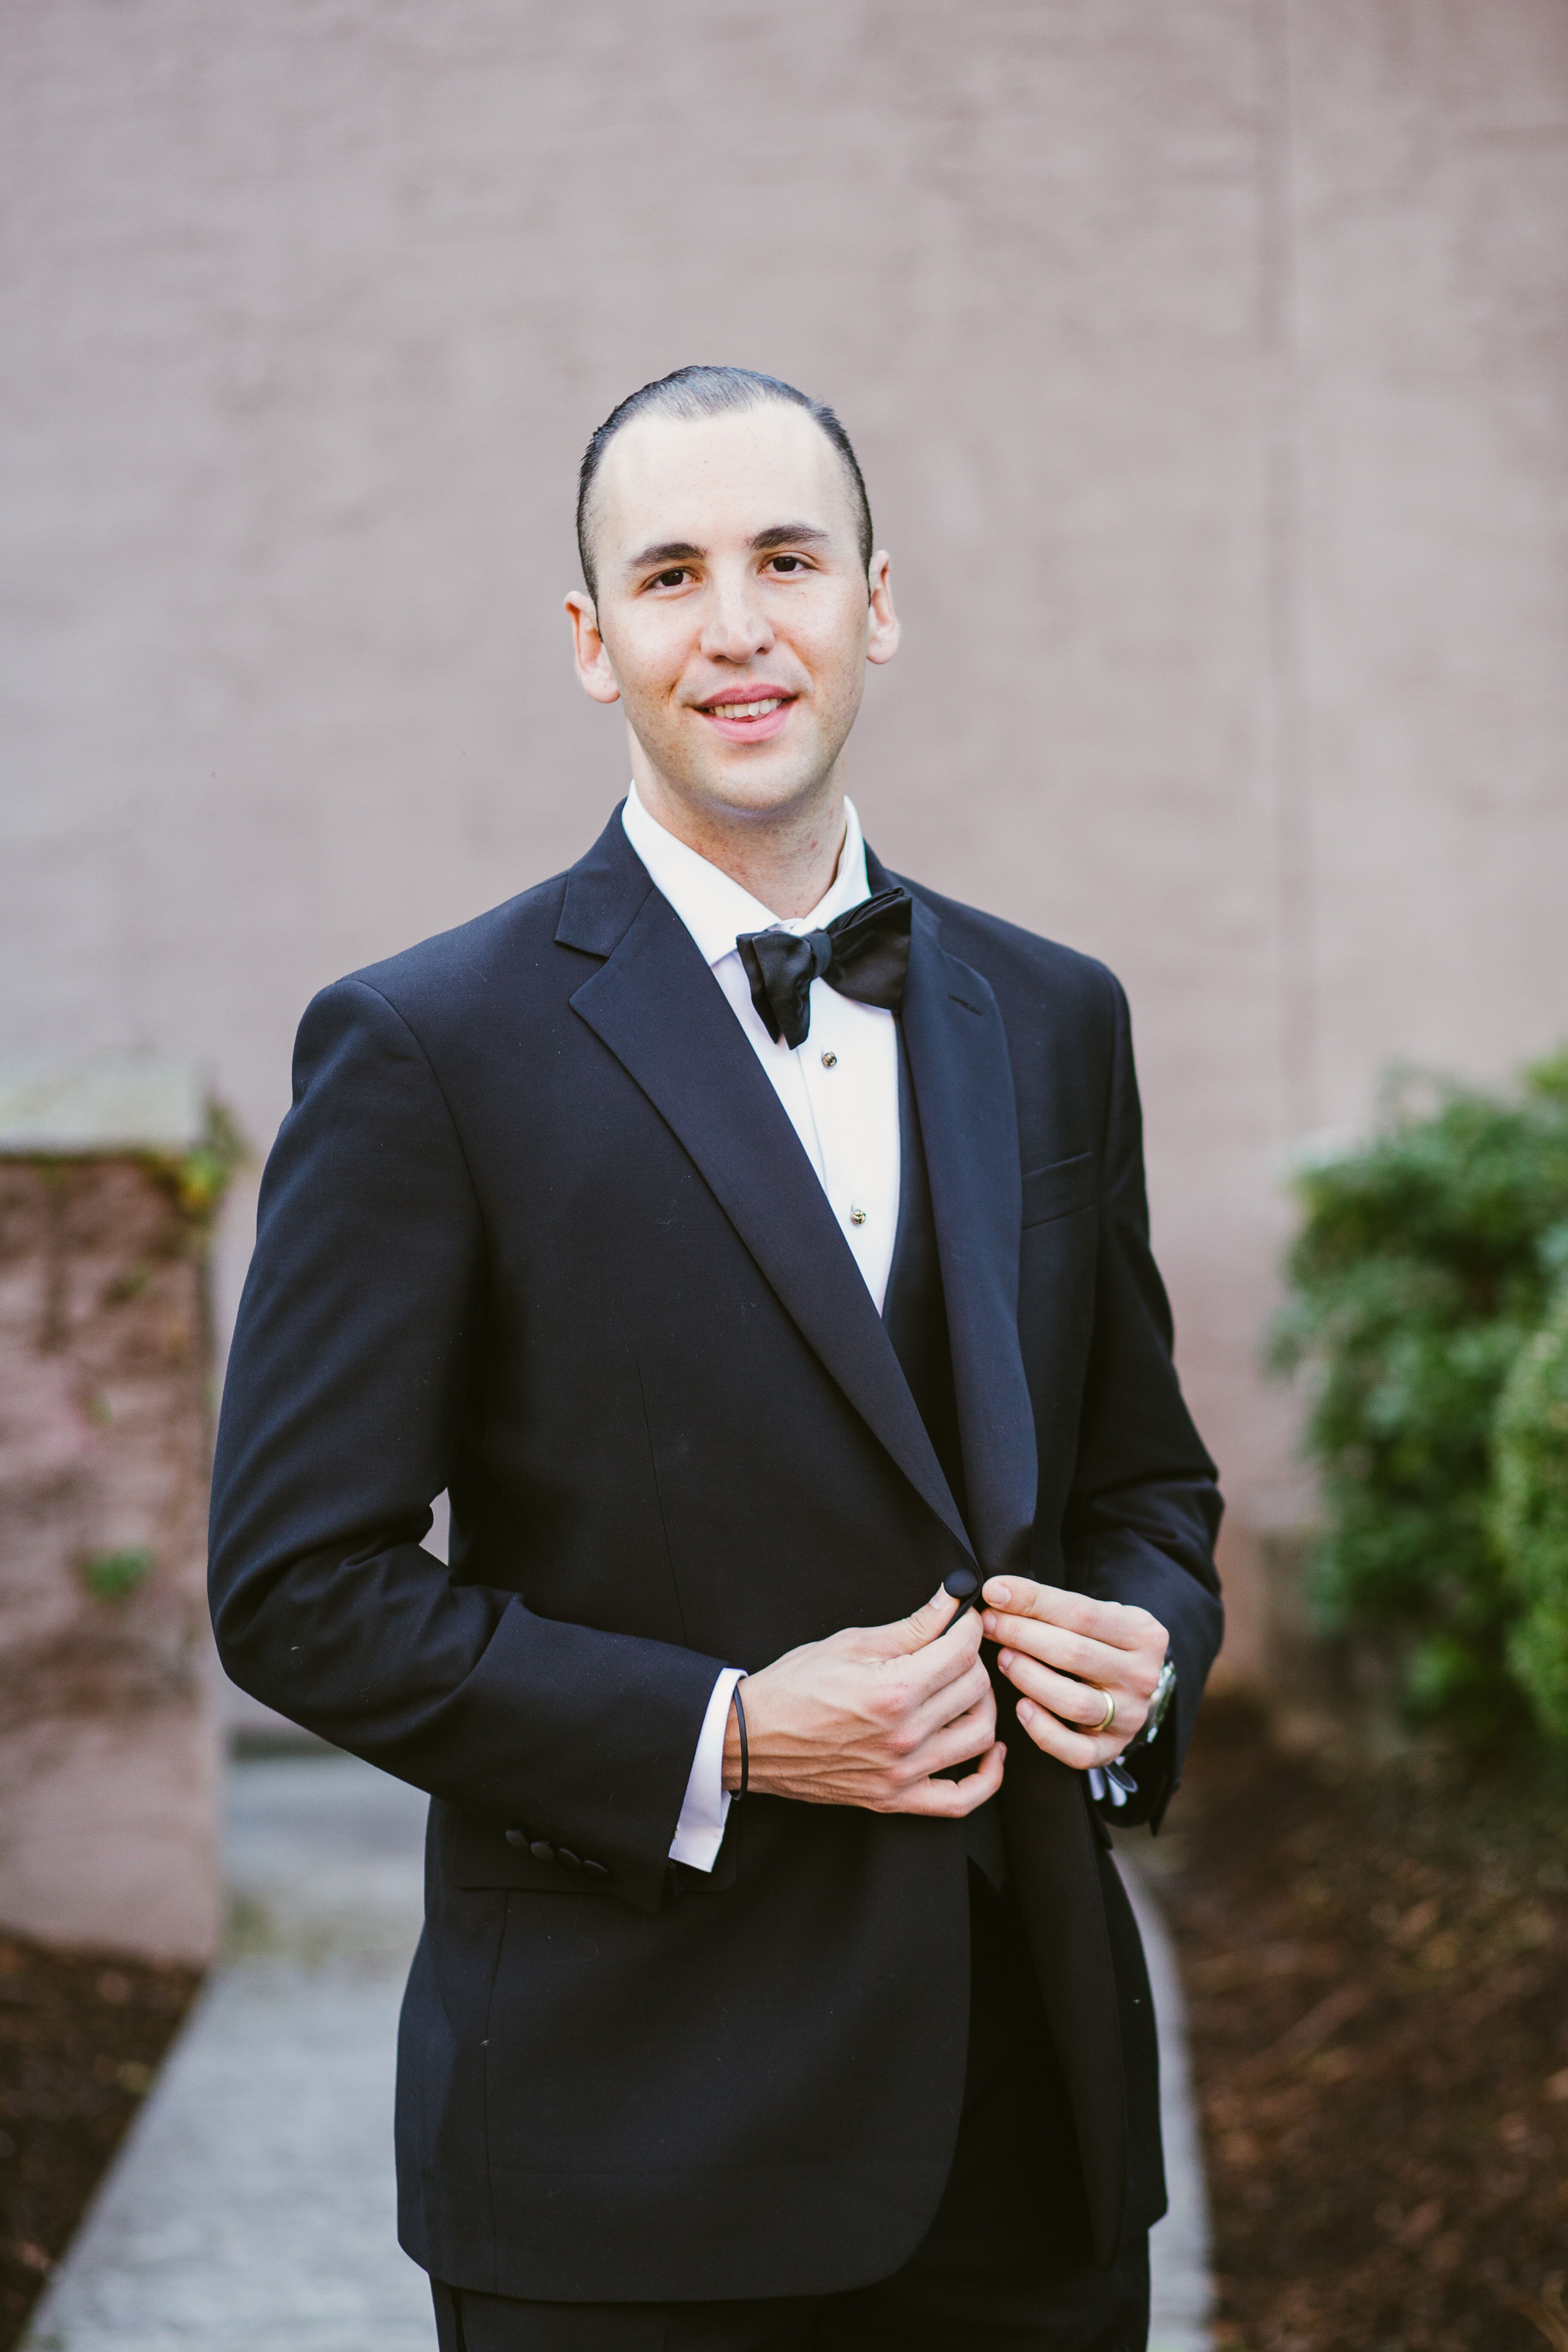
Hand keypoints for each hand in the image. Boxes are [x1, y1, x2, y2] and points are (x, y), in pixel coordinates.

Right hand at [725, 1586, 1004, 1816]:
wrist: (752, 1738)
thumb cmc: (795, 1685)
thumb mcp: (851, 1643)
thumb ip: (911, 1627)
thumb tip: (952, 1601)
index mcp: (893, 1690)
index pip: (962, 1652)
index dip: (969, 1627)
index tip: (964, 1619)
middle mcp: (904, 1735)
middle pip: (975, 1689)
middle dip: (972, 1660)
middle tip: (955, 1649)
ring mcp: (902, 1772)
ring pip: (980, 1736)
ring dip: (982, 1706)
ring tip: (965, 1689)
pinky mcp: (895, 1799)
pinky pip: (961, 1799)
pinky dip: (987, 1777)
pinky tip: (991, 1750)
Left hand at [980, 1578, 1166, 1771]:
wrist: (1130, 1684)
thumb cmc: (1100, 1641)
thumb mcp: (1092, 1614)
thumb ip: (1053, 1604)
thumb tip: (996, 1592)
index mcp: (1143, 1634)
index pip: (1081, 1612)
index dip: (1032, 1600)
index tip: (993, 1592)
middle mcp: (1142, 1676)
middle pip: (1074, 1654)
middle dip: (1022, 1635)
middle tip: (989, 1625)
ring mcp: (1129, 1717)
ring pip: (1074, 1702)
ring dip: (1029, 1678)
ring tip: (1003, 1658)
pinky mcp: (1112, 1750)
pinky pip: (1076, 1750)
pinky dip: (1043, 1730)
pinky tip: (1021, 1707)